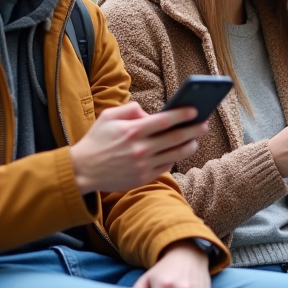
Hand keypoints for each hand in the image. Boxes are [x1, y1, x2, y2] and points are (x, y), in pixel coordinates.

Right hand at [70, 102, 208, 193]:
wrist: (82, 170)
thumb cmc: (96, 140)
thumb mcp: (108, 116)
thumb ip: (131, 109)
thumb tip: (150, 113)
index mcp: (132, 131)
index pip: (164, 121)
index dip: (182, 115)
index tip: (195, 111)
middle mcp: (140, 149)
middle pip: (175, 138)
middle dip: (193, 130)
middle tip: (205, 124)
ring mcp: (142, 165)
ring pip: (174, 154)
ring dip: (189, 146)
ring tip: (196, 140)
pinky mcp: (143, 178)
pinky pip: (166, 167)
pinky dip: (175, 159)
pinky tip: (179, 152)